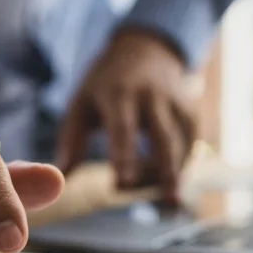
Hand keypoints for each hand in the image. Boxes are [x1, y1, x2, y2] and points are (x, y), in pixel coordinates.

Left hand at [57, 29, 195, 201]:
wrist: (145, 48)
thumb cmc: (106, 83)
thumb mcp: (82, 102)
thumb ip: (71, 141)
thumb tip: (62, 178)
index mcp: (119, 92)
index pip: (122, 128)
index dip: (124, 157)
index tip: (122, 184)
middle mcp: (152, 96)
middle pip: (162, 136)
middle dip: (165, 169)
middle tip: (168, 201)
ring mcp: (175, 102)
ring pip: (179, 143)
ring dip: (174, 174)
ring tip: (169, 203)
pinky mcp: (190, 111)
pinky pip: (189, 144)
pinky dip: (181, 166)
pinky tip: (169, 184)